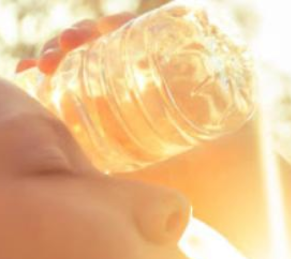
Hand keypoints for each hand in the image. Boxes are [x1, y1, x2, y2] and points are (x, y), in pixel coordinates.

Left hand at [15, 10, 267, 258]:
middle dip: (70, 45)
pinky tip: (123, 25)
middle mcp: (150, 79)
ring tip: (78, 38)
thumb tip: (53, 175)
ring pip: (133, 33)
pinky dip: (155, 16)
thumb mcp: (126, 180)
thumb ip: (97, 176)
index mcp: (127, 102)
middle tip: (52, 58)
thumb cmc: (188, 189)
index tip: (32, 73)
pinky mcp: (209, 57)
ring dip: (100, 27)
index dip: (55, 68)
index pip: (84, 73)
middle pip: (102, 48)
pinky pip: (180, 24)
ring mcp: (178, 66)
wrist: (237, 186)